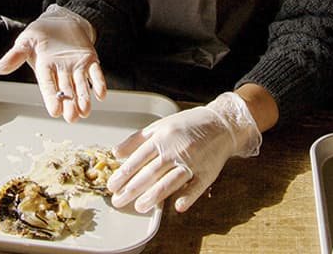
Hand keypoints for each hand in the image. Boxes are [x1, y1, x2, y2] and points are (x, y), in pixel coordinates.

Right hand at [0, 4, 103, 121]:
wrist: (61, 19)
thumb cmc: (41, 32)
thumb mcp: (26, 41)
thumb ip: (16, 55)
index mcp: (44, 68)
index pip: (48, 85)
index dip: (51, 98)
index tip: (54, 112)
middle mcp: (61, 71)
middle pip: (66, 90)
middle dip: (69, 104)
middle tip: (71, 117)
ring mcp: (76, 67)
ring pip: (81, 85)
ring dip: (84, 98)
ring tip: (85, 111)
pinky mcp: (90, 60)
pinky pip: (95, 73)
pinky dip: (98, 83)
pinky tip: (101, 94)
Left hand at [108, 91, 261, 212]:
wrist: (221, 124)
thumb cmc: (188, 126)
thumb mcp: (160, 126)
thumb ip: (137, 140)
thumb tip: (116, 152)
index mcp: (162, 138)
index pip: (138, 159)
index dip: (124, 174)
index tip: (112, 185)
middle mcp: (176, 150)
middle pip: (150, 172)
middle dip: (132, 189)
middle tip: (118, 201)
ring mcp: (192, 162)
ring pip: (170, 181)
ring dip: (154, 196)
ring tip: (139, 207)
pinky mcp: (207, 173)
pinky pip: (196, 187)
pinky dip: (188, 197)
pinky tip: (177, 206)